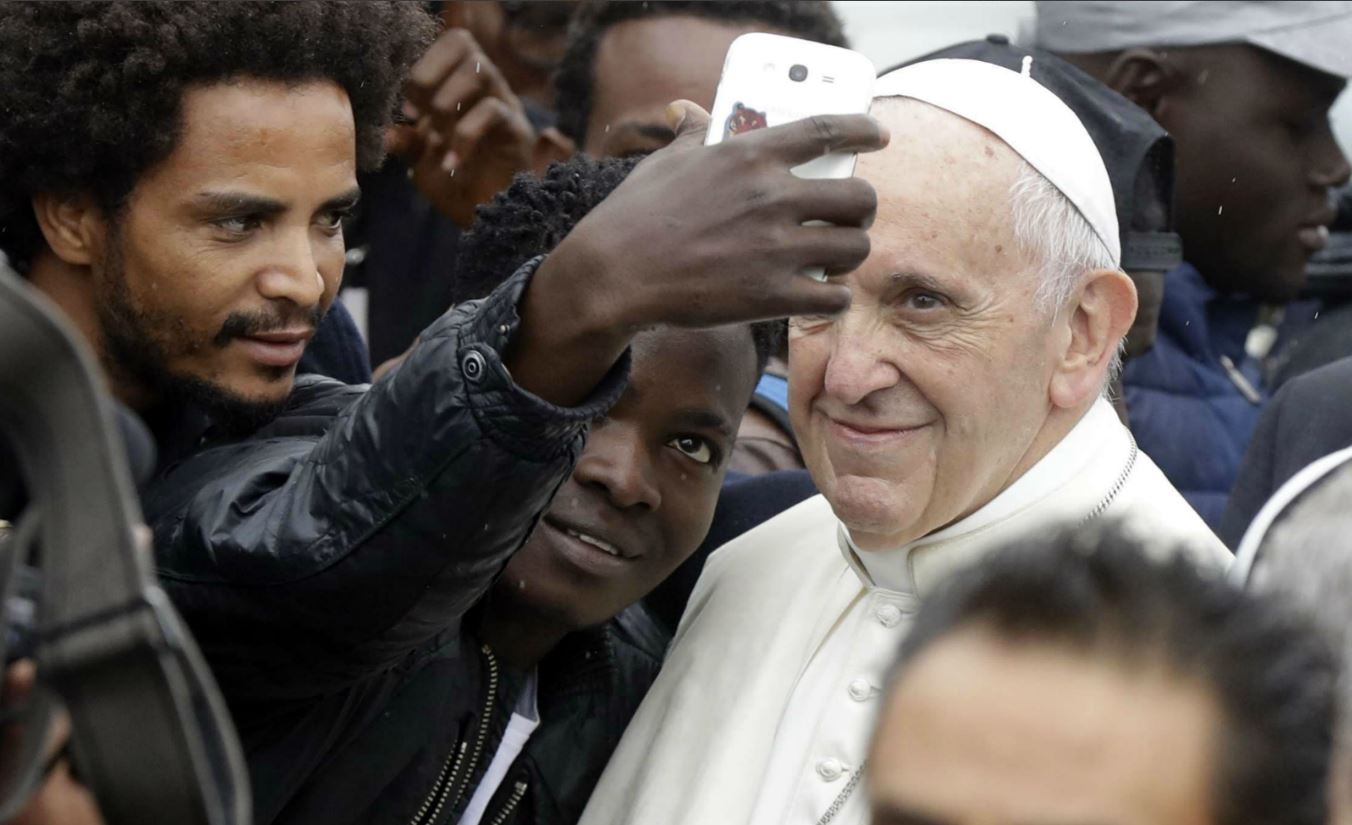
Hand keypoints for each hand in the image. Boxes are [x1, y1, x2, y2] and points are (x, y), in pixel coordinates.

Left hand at [392, 28, 535, 227]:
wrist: (490, 223)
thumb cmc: (459, 188)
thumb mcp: (422, 162)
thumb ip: (407, 140)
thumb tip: (387, 130)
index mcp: (460, 87)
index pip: (449, 41)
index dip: (428, 53)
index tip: (409, 103)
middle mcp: (485, 88)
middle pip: (462, 42)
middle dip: (429, 72)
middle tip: (417, 111)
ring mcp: (504, 105)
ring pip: (479, 68)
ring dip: (447, 101)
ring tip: (437, 137)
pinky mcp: (517, 128)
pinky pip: (492, 110)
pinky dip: (464, 135)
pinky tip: (452, 161)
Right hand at [548, 101, 887, 329]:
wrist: (614, 276)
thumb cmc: (635, 216)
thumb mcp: (665, 163)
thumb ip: (692, 136)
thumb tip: (690, 112)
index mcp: (750, 156)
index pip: (827, 130)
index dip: (861, 131)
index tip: (877, 136)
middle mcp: (773, 197)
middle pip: (860, 197)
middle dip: (861, 211)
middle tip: (848, 220)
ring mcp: (777, 247)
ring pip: (856, 248)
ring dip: (849, 255)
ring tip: (833, 260)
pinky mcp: (773, 295)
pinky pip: (835, 297)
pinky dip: (834, 299)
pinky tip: (821, 296)